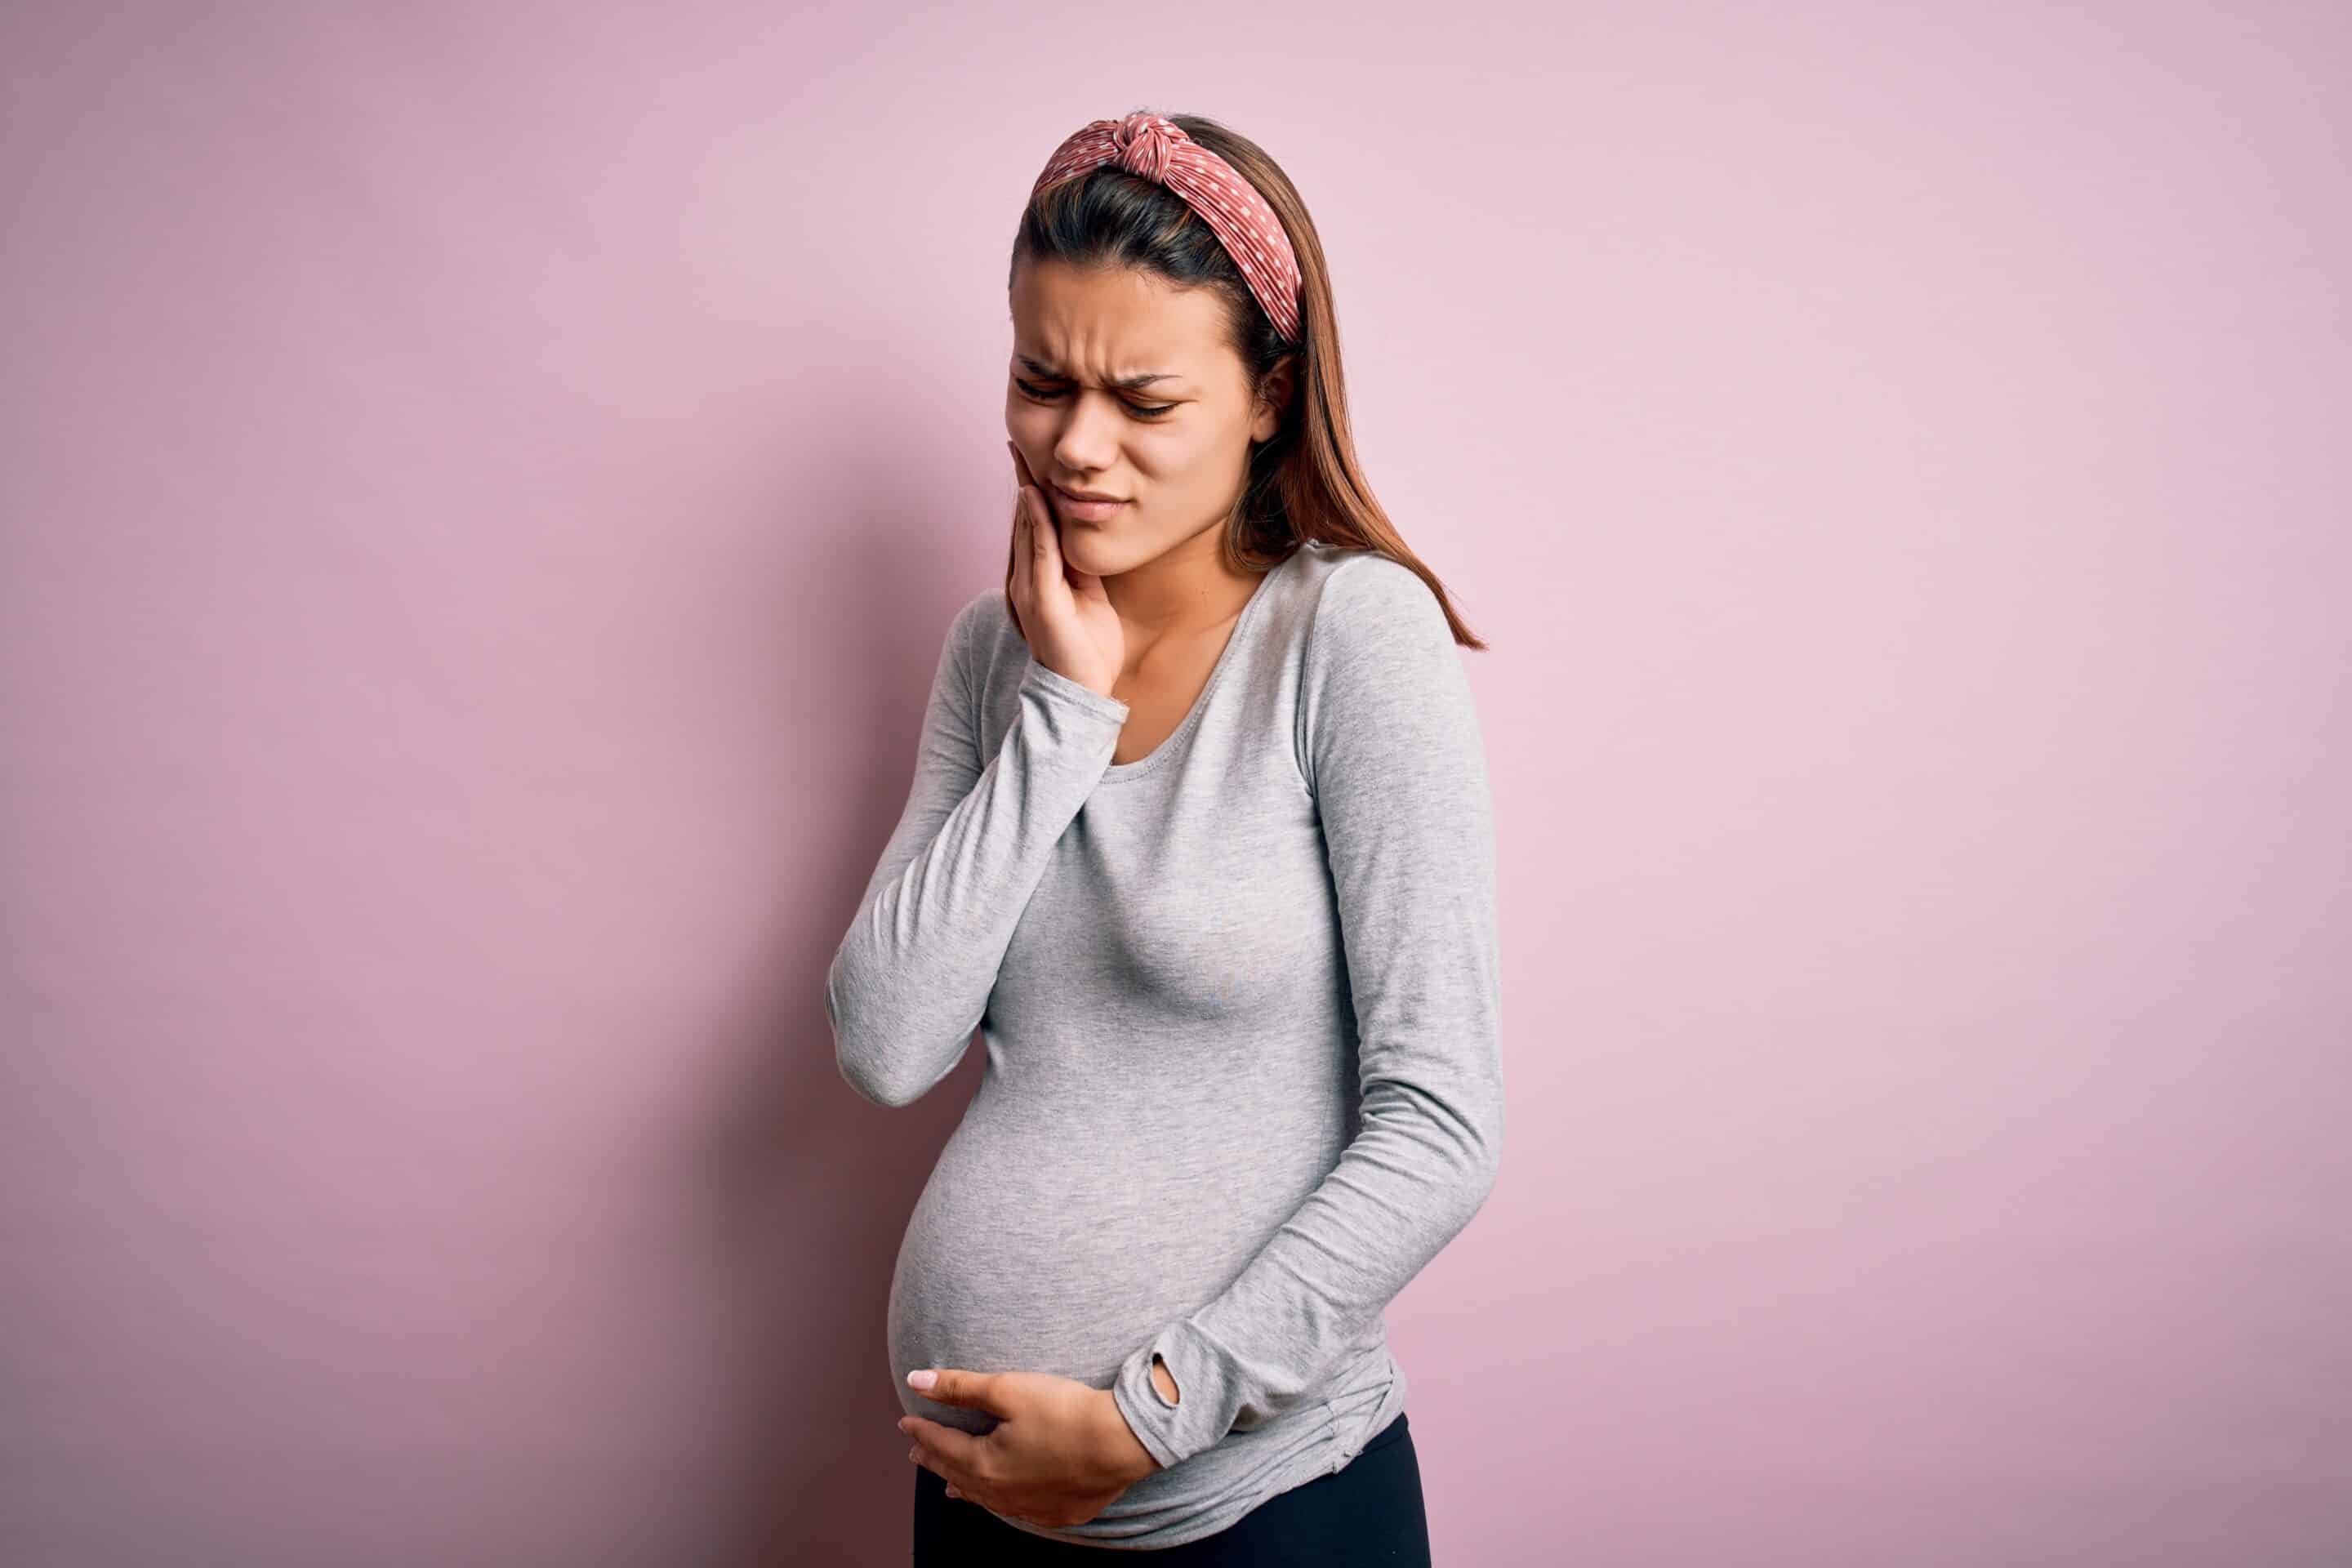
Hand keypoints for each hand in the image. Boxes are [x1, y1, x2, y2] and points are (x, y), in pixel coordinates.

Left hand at [899, 1367, 1160, 1528]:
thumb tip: (916, 1380)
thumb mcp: (1008, 1389)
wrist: (1122, 1441)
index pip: (942, 1444)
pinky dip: (996, 1500)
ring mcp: (1029, 1507)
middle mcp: (1001, 1493)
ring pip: (983, 1497)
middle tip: (917, 1451)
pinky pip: (1014, 1509)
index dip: (922, 1430)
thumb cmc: (1065, 1412)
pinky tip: (1000, 1499)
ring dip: (962, 1485)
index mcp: (984, 1464)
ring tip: (947, 1484)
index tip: (905, 1421)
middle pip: (957, 1474)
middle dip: (935, 1459)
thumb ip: (960, 1387)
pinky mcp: (1056, 1512)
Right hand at [1006, 441, 1124, 699]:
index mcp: (1037, 580)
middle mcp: (1025, 581)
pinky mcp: (1041, 601)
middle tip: (1019, 445)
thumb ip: (1083, 569)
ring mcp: (1028, 590)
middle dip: (1021, 483)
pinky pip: (1039, 553)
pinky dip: (1037, 523)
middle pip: (1023, 522)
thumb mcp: (1090, 598)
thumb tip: (1088, 539)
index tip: (1029, 461)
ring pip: (1027, 531)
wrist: (1081, 693)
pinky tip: (1036, 498)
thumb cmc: (1088, 650)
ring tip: (1025, 460)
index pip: (1032, 528)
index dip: (1030, 494)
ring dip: (1026, 494)